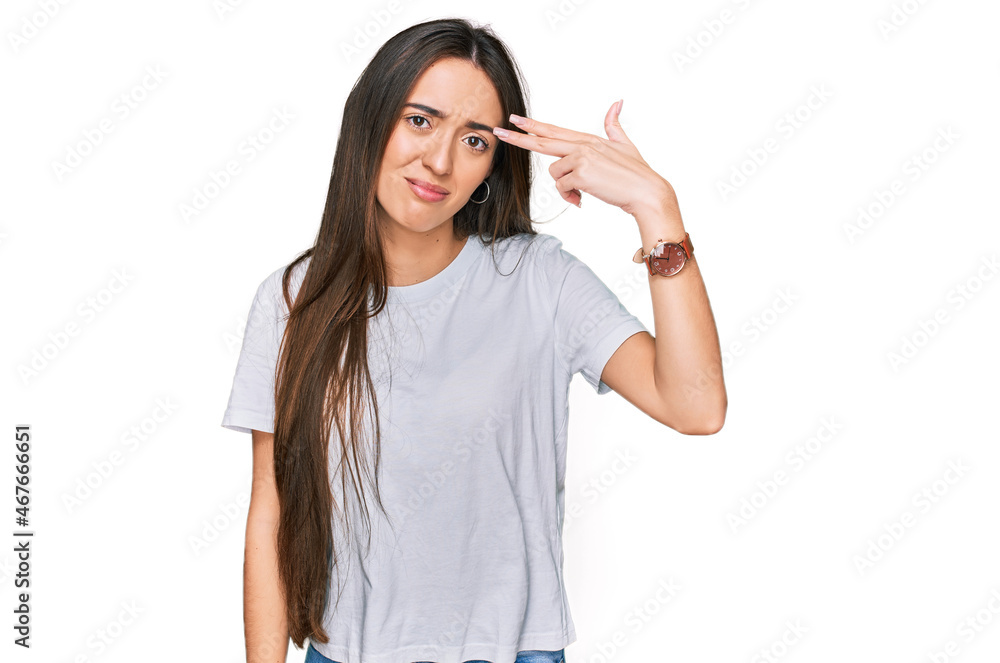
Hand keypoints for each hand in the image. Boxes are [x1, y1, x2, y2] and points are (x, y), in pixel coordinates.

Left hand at [492, 100, 678, 217]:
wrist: (647, 191)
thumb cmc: (636, 173)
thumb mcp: (625, 144)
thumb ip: (614, 125)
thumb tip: (617, 102)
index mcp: (589, 139)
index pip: (554, 131)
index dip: (533, 125)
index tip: (516, 120)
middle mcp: (583, 145)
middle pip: (543, 141)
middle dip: (518, 137)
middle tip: (499, 131)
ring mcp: (581, 158)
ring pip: (556, 174)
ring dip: (566, 189)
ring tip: (583, 193)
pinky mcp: (581, 173)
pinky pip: (563, 188)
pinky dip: (572, 197)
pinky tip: (584, 199)